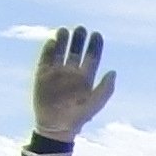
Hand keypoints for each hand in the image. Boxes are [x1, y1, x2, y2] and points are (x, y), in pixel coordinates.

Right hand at [31, 26, 112, 146]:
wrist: (55, 126)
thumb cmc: (78, 117)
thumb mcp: (94, 104)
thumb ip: (105, 89)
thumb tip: (113, 72)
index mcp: (86, 78)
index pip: (92, 57)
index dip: (94, 46)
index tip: (97, 34)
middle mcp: (72, 73)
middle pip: (76, 51)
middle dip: (79, 39)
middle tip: (81, 29)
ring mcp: (57, 73)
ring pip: (61, 52)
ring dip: (63, 41)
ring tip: (65, 30)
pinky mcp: (42, 75)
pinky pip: (46, 58)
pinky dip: (49, 49)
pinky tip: (53, 41)